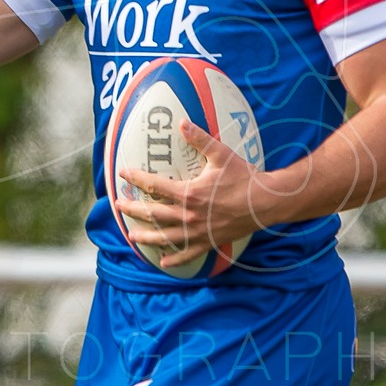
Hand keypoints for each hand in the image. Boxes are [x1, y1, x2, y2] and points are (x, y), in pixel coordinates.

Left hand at [114, 124, 281, 271]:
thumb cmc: (244, 178)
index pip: (154, 186)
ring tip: (132, 236)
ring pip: (166, 237)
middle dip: (133, 210)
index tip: (123, 174)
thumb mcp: (221, 155)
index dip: (136, 179)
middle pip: (153, 214)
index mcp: (189, 193)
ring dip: (147, 237)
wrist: (267, 203)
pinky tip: (164, 262)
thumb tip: (182, 122)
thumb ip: (200, 139)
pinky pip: (189, 253)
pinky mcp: (209, 242)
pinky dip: (175, 259)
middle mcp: (189, 215)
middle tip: (119, 206)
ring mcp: (198, 231)